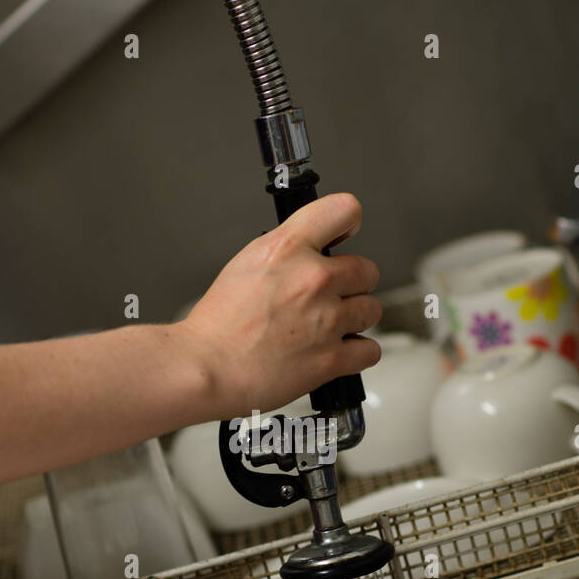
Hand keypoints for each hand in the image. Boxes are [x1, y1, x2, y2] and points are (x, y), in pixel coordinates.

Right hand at [180, 193, 381, 417]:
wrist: (207, 368)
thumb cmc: (217, 325)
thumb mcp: (246, 263)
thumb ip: (286, 252)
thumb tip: (310, 252)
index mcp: (288, 248)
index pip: (345, 210)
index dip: (347, 223)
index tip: (344, 235)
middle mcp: (313, 279)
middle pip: (366, 270)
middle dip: (351, 284)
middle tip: (329, 297)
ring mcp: (327, 320)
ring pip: (372, 309)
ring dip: (355, 319)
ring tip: (329, 327)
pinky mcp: (332, 358)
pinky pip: (370, 350)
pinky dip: (357, 353)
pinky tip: (336, 352)